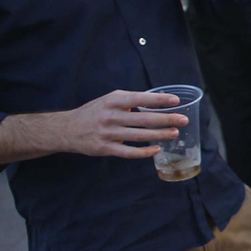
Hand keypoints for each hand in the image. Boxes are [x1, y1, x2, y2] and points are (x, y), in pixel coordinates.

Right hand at [61, 90, 187, 158]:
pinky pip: (128, 152)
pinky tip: (156, 149)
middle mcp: (110, 116)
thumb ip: (130, 100)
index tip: (176, 101)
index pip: (140, 98)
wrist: (66, 129)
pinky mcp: (104, 148)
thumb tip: (158, 101)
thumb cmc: (94, 112)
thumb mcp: (110, 100)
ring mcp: (107, 133)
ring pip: (139, 136)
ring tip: (175, 133)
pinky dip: (144, 152)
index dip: (158, 100)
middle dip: (166, 119)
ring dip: (159, 135)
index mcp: (113, 101)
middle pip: (143, 119)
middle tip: (183, 120)